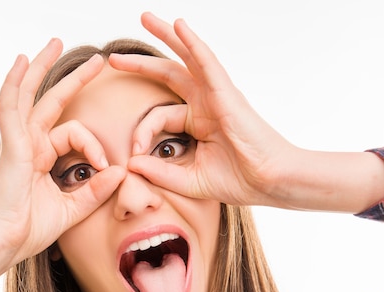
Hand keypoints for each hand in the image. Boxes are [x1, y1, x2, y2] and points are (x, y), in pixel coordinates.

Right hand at [0, 39, 125, 265]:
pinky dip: (14, 83)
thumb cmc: (29, 230)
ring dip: (42, 67)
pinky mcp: (10, 145)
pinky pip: (9, 107)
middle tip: (97, 59)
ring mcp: (17, 142)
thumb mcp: (72, 209)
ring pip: (29, 94)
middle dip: (73, 78)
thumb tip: (120, 171)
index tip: (104, 167)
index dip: (94, 147)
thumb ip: (95, 191)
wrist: (3, 246)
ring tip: (56, 42)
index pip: (73, 135)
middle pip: (51, 101)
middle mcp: (28, 144)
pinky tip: (21, 61)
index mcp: (41, 157)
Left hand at [109, 13, 299, 207]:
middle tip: (114, 58)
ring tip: (145, 17)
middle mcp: (205, 103)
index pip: (158, 116)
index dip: (141, 132)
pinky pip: (206, 62)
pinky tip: (179, 26)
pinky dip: (193, 43)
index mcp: (197, 122)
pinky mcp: (226, 92)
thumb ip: (160, 172)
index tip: (134, 154)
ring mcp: (216, 94)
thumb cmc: (239, 180)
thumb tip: (130, 163)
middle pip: (169, 73)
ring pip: (187, 57)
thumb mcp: (189, 180)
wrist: (269, 182)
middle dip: (141, 63)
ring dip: (166, 36)